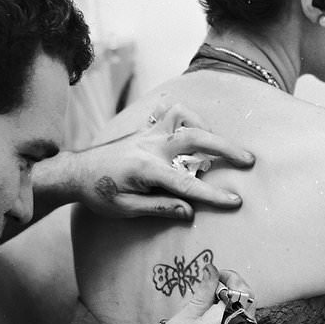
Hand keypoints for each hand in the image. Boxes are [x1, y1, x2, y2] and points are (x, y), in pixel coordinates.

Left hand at [70, 103, 254, 219]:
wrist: (76, 173)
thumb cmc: (99, 194)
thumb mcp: (125, 209)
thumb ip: (159, 207)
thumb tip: (189, 211)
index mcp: (147, 169)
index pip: (187, 184)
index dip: (214, 195)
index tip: (236, 201)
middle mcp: (151, 146)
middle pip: (195, 138)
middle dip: (225, 147)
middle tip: (248, 159)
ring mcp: (148, 134)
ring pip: (183, 116)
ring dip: (204, 126)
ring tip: (217, 143)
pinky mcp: (145, 129)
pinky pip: (167, 112)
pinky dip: (184, 114)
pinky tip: (192, 125)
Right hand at [144, 264, 251, 323]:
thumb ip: (199, 296)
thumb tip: (210, 271)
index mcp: (221, 323)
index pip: (237, 288)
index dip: (228, 276)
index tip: (217, 274)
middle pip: (248, 301)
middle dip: (233, 289)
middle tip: (215, 288)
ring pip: (249, 317)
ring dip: (234, 307)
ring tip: (212, 310)